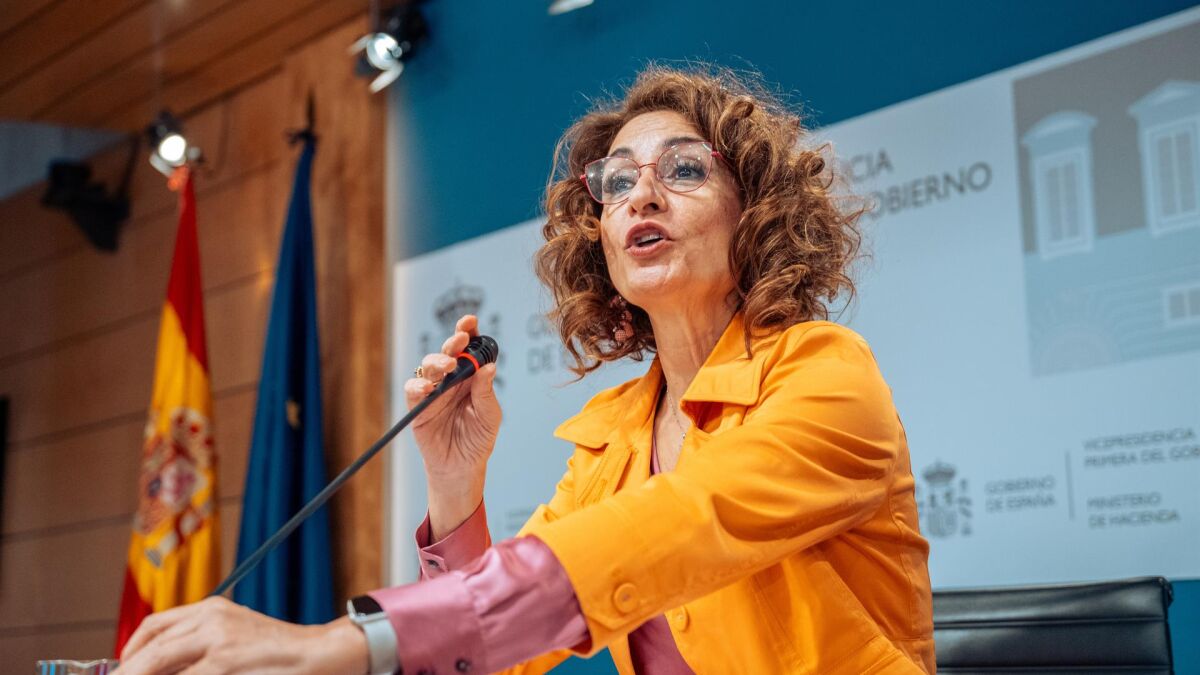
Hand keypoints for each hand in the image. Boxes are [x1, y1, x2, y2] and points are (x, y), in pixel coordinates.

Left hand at [117, 597, 366, 674]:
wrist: (320, 654)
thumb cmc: (277, 651)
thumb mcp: (236, 634)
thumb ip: (200, 643)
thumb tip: (156, 667)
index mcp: (212, 609)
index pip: (155, 626)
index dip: (129, 652)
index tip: (119, 670)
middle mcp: (211, 621)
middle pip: (150, 652)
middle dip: (126, 673)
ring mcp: (218, 646)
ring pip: (159, 668)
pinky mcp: (225, 667)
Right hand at [406, 314, 500, 535]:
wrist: (462, 468)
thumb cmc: (478, 440)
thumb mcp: (489, 417)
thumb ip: (486, 393)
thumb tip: (488, 368)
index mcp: (471, 378)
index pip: (468, 350)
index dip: (468, 332)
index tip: (470, 321)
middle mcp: (451, 380)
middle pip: (447, 353)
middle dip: (453, 342)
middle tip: (460, 340)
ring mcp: (433, 392)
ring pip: (428, 367)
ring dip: (436, 362)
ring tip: (447, 367)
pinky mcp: (418, 407)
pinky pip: (413, 390)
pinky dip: (417, 386)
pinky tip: (428, 389)